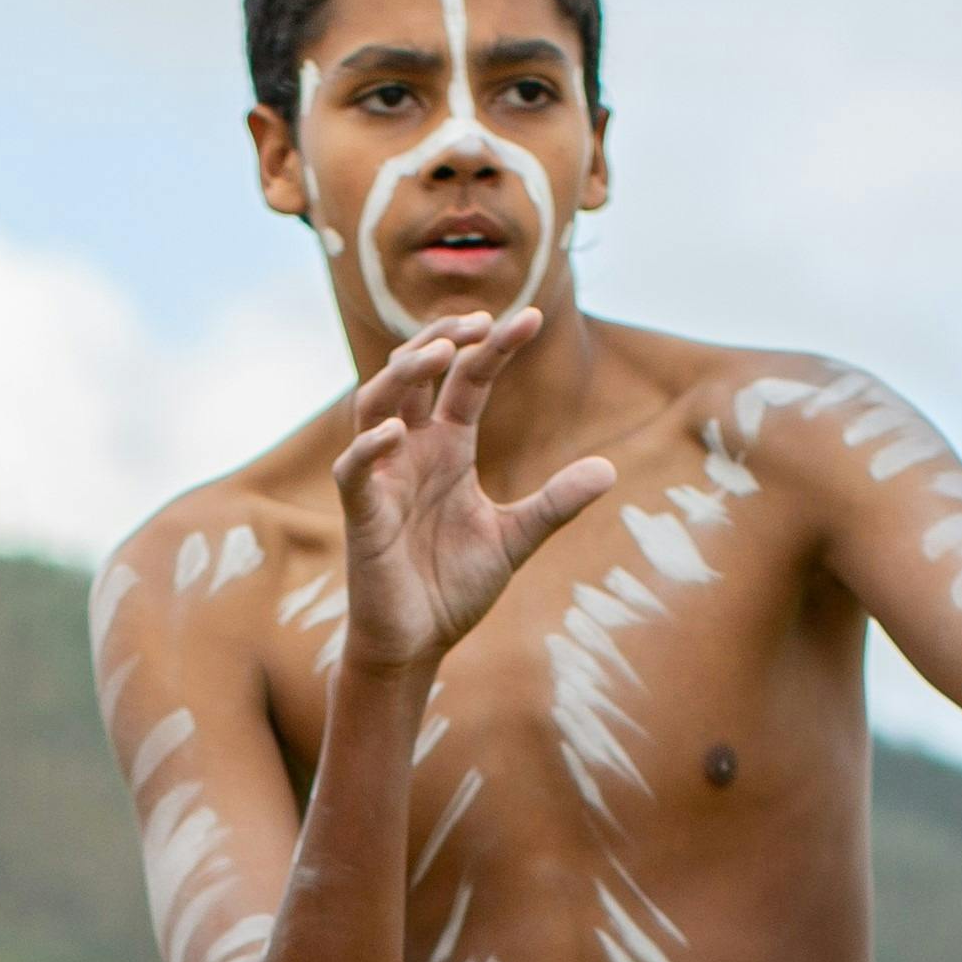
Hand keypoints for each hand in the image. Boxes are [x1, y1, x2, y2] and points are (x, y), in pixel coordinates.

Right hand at [332, 311, 612, 672]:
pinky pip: (353, 470)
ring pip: (375, 403)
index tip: (530, 318)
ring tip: (439, 353)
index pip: (468, 380)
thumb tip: (609, 470)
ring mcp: (382, 477)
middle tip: (479, 321)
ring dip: (401, 373)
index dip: (495, 347)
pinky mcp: (361, 514)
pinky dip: (369, 447)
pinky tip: (397, 430)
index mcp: (447, 446)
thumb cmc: (454, 587)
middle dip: (442, 339)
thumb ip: (556, 503)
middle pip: (414, 373)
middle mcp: (411, 450)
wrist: (418, 643)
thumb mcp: (516, 538)